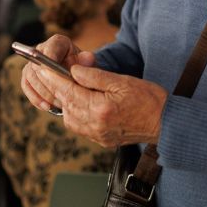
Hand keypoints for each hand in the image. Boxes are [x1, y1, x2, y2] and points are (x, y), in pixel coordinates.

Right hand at [19, 35, 85, 112]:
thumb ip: (89, 61)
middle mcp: (42, 49)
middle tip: (61, 96)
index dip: (51, 64)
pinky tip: (47, 107)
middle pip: (39, 65)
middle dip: (50, 83)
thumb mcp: (89, 65)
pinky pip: (26, 86)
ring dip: (44, 93)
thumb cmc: (83, 69)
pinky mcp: (28, 76)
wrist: (77, 77)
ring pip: (31, 77)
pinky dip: (36, 98)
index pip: (51, 49)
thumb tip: (88, 57)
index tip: (58, 80)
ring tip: (57, 104)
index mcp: (58, 43)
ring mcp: (33, 63)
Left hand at [20, 35, 167, 146]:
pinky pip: (79, 127)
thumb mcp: (122, 81)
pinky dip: (74, 114)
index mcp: (99, 108)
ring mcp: (97, 135)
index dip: (52, 77)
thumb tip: (73, 70)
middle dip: (55, 88)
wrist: (166, 124)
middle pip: (65, 104)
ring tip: (62, 86)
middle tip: (46, 73)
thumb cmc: (149, 100)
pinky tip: (77, 103)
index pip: (68, 91)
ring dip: (64, 101)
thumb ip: (95, 76)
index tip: (40, 67)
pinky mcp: (102, 140)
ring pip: (69, 118)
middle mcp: (95, 125)